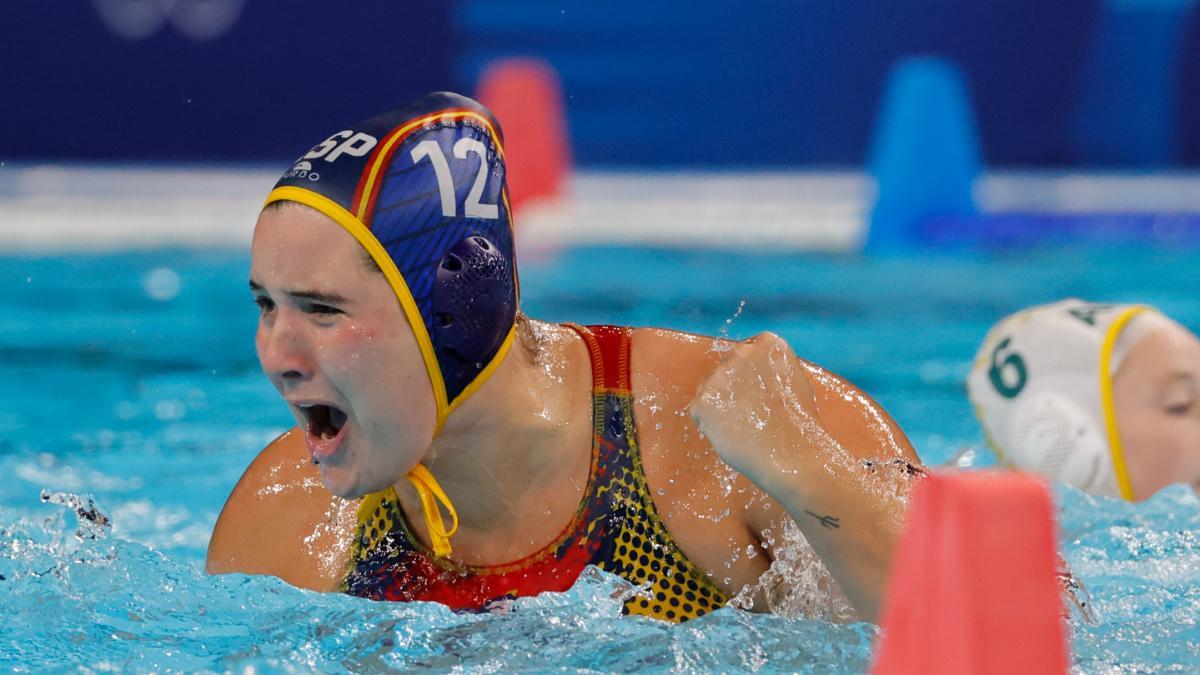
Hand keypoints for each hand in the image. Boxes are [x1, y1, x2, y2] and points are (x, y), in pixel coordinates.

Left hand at [689, 332, 822, 492]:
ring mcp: (719, 375)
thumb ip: (769, 369)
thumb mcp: (793, 380)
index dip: (750, 376)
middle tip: (749, 413)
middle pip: (726, 368)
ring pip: (711, 389)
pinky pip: (700, 410)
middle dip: (733, 388)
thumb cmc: (800, 422)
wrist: (791, 453)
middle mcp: (740, 352)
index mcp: (767, 344)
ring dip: (720, 404)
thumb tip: (752, 373)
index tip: (759, 393)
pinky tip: (731, 433)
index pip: (747, 353)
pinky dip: (710, 423)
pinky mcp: (703, 400)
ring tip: (742, 426)